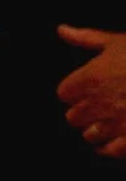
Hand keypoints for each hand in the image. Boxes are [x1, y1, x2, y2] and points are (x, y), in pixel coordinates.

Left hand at [57, 26, 125, 159]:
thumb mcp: (117, 42)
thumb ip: (86, 38)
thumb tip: (62, 30)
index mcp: (91, 78)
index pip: (64, 93)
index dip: (74, 92)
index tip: (84, 90)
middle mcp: (100, 102)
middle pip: (73, 117)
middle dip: (83, 113)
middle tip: (98, 107)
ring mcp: (117, 123)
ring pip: (90, 135)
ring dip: (96, 130)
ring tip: (109, 122)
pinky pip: (110, 151)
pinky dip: (109, 148)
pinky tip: (114, 143)